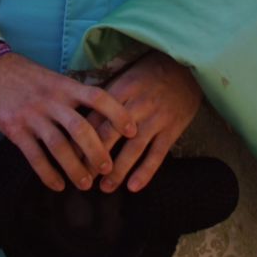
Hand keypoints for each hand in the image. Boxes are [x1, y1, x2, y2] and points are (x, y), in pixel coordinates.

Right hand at [0, 52, 136, 192]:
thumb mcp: (53, 78)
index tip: (132, 131)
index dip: (117, 113)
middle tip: (107, 170)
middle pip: (81, 128)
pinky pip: (34, 156)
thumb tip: (98, 116)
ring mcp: (32, 115)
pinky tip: (57, 185)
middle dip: (97, 152)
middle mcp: (51, 100)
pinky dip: (48, 173)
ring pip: (59, 146)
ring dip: (74, 168)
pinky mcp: (14, 129)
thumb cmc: (25, 75)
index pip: (98, 97)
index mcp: (65, 85)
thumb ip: (72, 95)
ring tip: (85, 184)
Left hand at [93, 52, 201, 192]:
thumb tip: (79, 117)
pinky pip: (157, 154)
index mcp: (121, 89)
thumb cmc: (151, 73)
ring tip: (105, 188)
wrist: (188, 68)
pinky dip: (145, 172)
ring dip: (117, 171)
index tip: (68, 157)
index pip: (95, 117)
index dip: (79, 139)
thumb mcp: (126, 75)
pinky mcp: (172, 129)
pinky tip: (133, 187)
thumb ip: (106, 97)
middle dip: (94, 158)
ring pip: (133, 149)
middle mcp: (137, 104)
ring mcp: (156, 118)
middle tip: (82, 176)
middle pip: (110, 135)